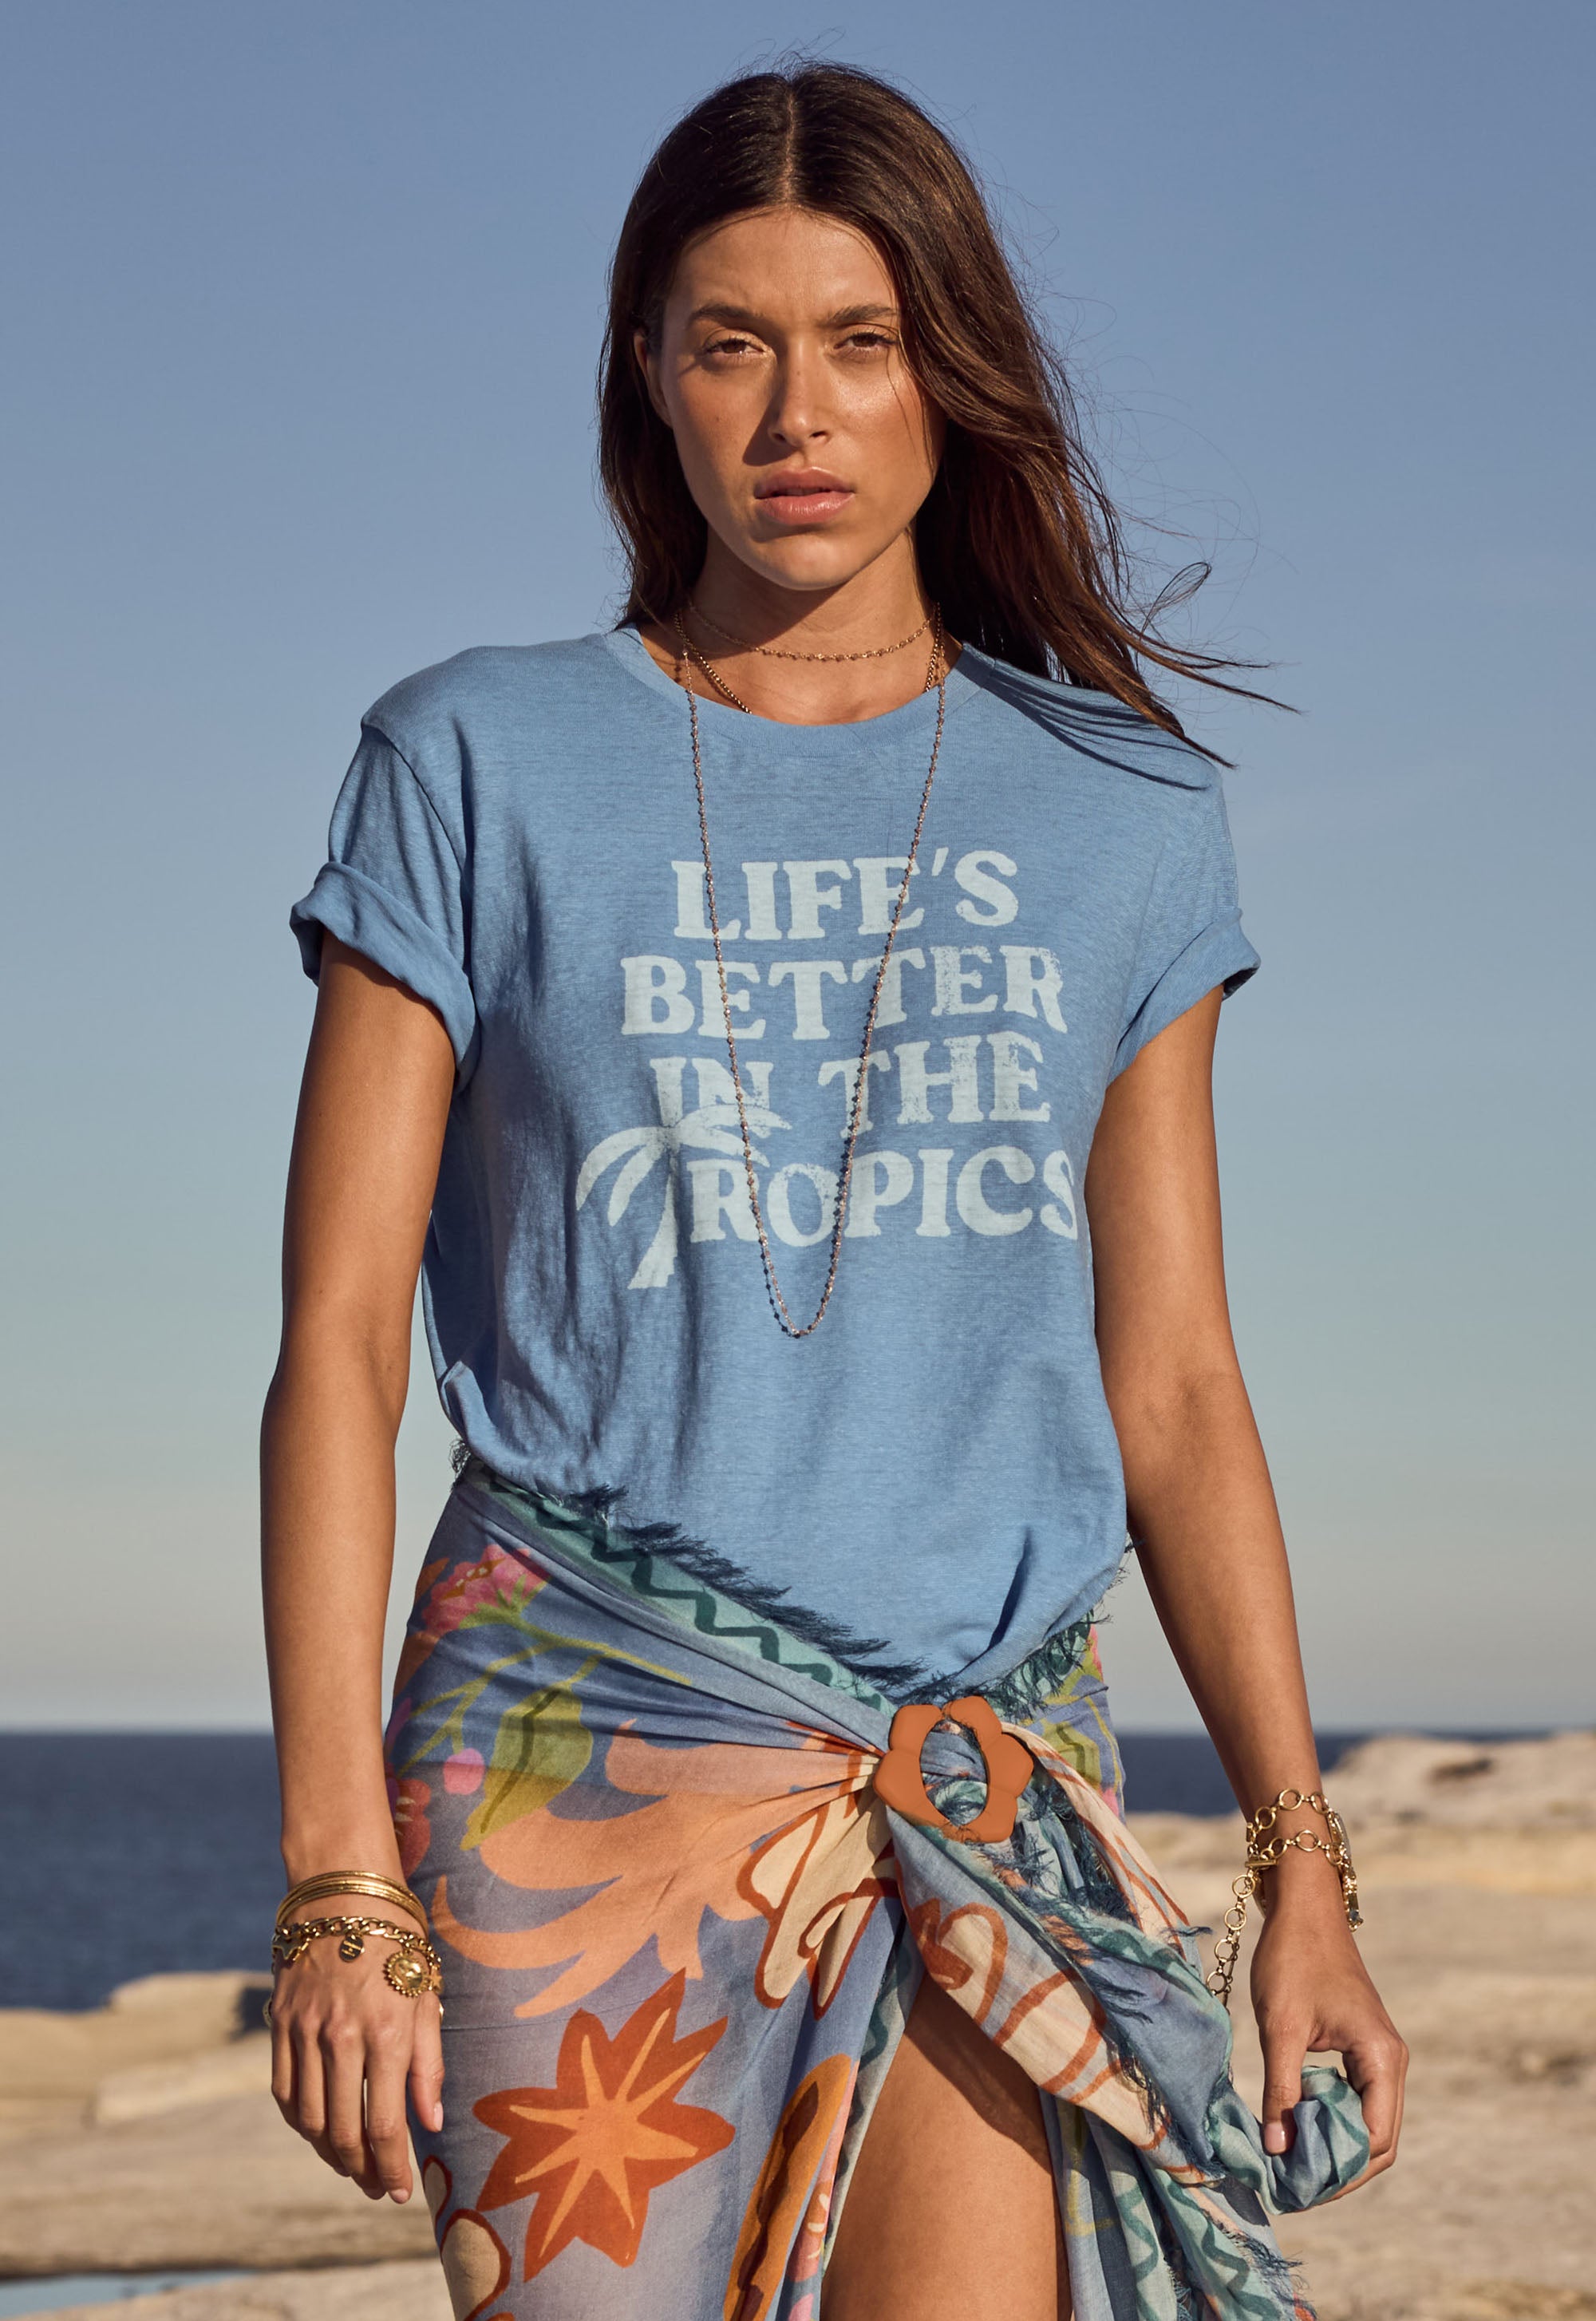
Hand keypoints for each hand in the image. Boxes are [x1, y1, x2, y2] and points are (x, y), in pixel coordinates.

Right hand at [268, 1914, 444, 2201]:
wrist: (343, 1890)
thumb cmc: (398, 1941)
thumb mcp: (427, 1996)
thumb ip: (429, 2065)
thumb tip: (429, 2125)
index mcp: (386, 2032)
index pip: (384, 2125)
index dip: (391, 2167)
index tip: (400, 2192)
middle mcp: (341, 2037)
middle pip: (343, 2132)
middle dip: (362, 2172)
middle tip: (377, 2188)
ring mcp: (304, 2032)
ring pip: (309, 2120)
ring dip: (329, 2154)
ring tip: (352, 2166)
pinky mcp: (280, 2025)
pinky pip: (284, 2092)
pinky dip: (301, 2122)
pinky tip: (319, 2132)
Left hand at [1250, 1854, 1407, 2193]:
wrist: (1304, 1906)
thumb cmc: (1292, 1958)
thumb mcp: (1280, 2028)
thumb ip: (1280, 2090)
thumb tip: (1277, 2150)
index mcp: (1381, 2058)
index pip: (1374, 2140)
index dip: (1339, 2173)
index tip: (1298, 2189)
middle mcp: (1390, 2062)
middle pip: (1378, 2141)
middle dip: (1340, 2168)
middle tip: (1294, 2187)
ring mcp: (1379, 2056)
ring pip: (1367, 2122)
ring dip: (1335, 2146)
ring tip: (1292, 2165)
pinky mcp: (1363, 2049)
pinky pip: (1356, 2101)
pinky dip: (1331, 2120)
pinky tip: (1297, 2127)